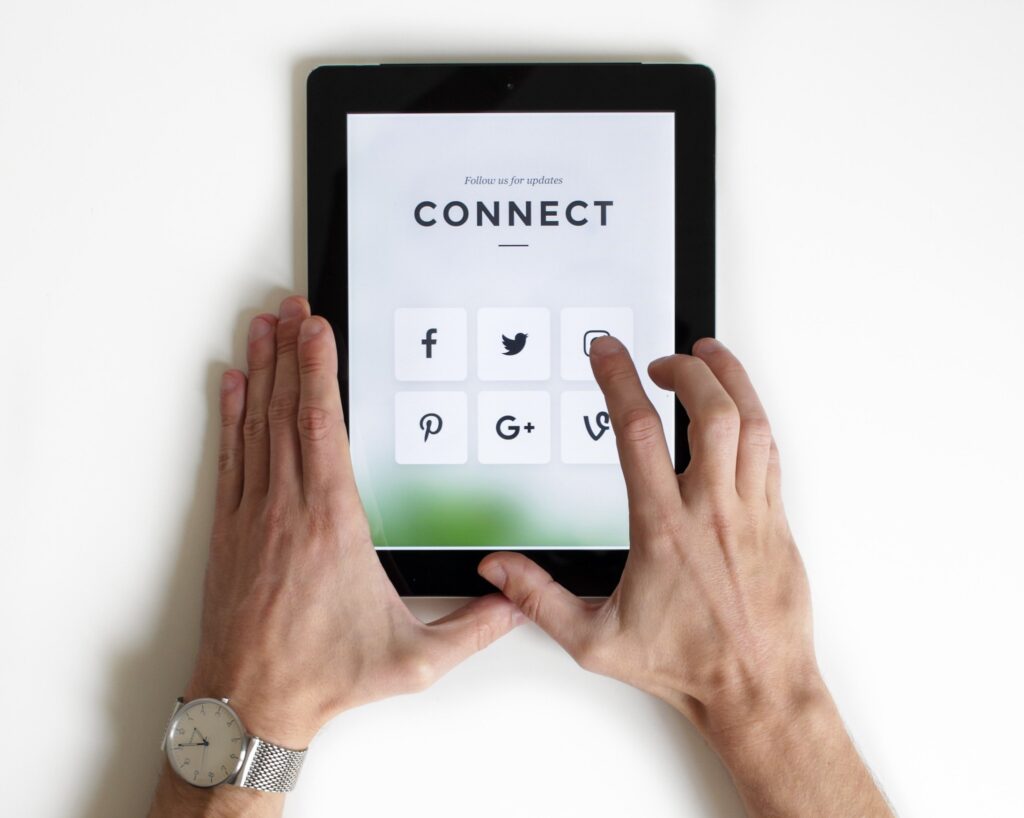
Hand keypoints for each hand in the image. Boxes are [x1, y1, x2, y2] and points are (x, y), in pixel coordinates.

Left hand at [188, 296, 522, 749]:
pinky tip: (234, 386)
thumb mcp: (413, 660)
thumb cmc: (324, 676)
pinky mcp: (232, 531)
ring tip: (263, 328)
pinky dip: (232, 415)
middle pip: (288, 410)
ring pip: (257, 424)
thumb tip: (518, 602)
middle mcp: (288, 510)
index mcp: (333, 525)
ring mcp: (254, 516)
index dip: (319, 371)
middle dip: (291, 352)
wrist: (249, 702)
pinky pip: (233, 456)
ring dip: (262, 371)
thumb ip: (473, 628)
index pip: (324, 427)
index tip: (317, 330)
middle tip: (290, 308)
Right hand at [479, 337, 893, 815]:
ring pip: (750, 422)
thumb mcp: (593, 639)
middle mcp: (710, 510)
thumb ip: (539, 598)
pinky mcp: (776, 522)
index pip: (637, 432)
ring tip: (709, 356)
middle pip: (708, 410)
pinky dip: (754, 416)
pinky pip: (771, 452)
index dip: (618, 380)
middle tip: (661, 360)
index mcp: (662, 528)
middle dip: (684, 368)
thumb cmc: (684, 665)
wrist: (756, 690)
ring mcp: (750, 512)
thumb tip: (498, 570)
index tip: (606, 352)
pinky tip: (740, 409)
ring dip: (729, 379)